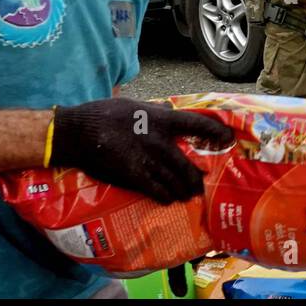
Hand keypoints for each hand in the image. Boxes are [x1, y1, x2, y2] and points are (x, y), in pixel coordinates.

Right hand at [51, 98, 234, 203]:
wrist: (77, 133)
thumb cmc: (104, 114)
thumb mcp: (134, 105)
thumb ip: (154, 110)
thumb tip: (168, 109)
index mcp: (160, 119)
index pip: (196, 124)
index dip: (215, 132)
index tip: (228, 138)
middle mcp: (158, 141)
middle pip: (187, 163)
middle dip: (197, 177)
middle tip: (204, 183)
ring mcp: (146, 160)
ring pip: (174, 181)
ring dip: (183, 190)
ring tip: (189, 195)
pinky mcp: (132, 176)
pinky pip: (155, 190)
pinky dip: (164, 196)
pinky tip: (168, 200)